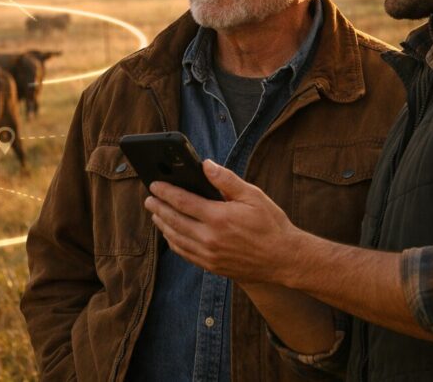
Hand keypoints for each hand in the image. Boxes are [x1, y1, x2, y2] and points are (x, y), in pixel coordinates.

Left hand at [144, 159, 300, 283]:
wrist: (284, 259)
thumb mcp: (253, 195)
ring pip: (176, 238)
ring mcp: (209, 255)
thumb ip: (226, 180)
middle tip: (149, 199)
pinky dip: (173, 242)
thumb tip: (206, 165)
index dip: (165, 192)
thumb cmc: (271, 224)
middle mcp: (210, 238)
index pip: (182, 201)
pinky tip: (171, 235)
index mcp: (219, 218)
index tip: (154, 185)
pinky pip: (184, 253)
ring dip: (162, 225)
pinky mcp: (211, 266)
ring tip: (156, 214)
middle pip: (174, 220)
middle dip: (158, 207)